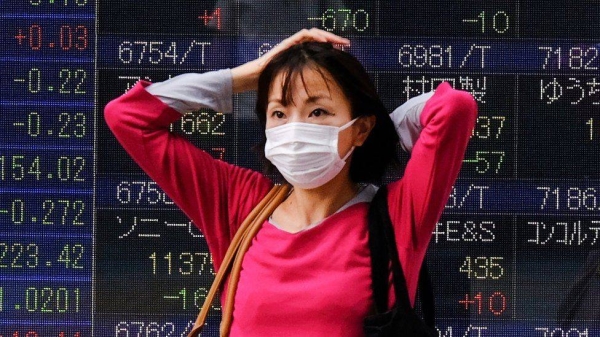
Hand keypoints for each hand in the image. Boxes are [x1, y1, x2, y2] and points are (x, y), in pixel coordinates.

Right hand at [231, 28, 349, 92]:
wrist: (255, 79)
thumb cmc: (273, 84)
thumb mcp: (294, 84)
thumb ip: (304, 84)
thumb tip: (319, 99)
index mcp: (301, 56)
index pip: (319, 47)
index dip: (332, 48)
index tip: (345, 52)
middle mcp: (298, 48)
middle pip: (319, 38)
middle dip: (334, 39)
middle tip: (347, 44)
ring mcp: (292, 44)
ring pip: (313, 33)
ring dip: (327, 35)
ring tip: (338, 40)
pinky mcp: (287, 43)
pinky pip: (303, 35)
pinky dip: (314, 35)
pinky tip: (324, 40)